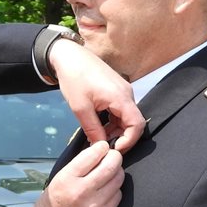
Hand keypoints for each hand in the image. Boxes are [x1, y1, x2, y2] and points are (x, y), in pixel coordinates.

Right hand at [28, 140, 123, 206]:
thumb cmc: (52, 205)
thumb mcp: (58, 179)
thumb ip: (77, 166)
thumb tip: (97, 152)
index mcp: (67, 178)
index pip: (93, 154)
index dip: (101, 147)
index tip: (102, 147)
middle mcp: (82, 190)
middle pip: (111, 165)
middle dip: (115, 157)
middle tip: (112, 157)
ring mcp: (95, 204)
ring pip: (118, 179)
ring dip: (116, 173)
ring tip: (109, 174)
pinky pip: (118, 195)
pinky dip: (115, 190)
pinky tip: (107, 190)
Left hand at [48, 38, 144, 152]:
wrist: (69, 56)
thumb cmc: (74, 78)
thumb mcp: (80, 108)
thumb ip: (93, 129)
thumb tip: (100, 147)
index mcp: (121, 97)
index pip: (137, 124)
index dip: (129, 141)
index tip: (114, 150)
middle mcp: (127, 93)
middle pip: (133, 122)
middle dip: (121, 137)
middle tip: (103, 147)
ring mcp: (123, 91)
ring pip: (126, 117)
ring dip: (116, 130)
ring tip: (98, 137)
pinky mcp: (117, 90)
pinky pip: (120, 110)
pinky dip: (113, 121)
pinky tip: (99, 126)